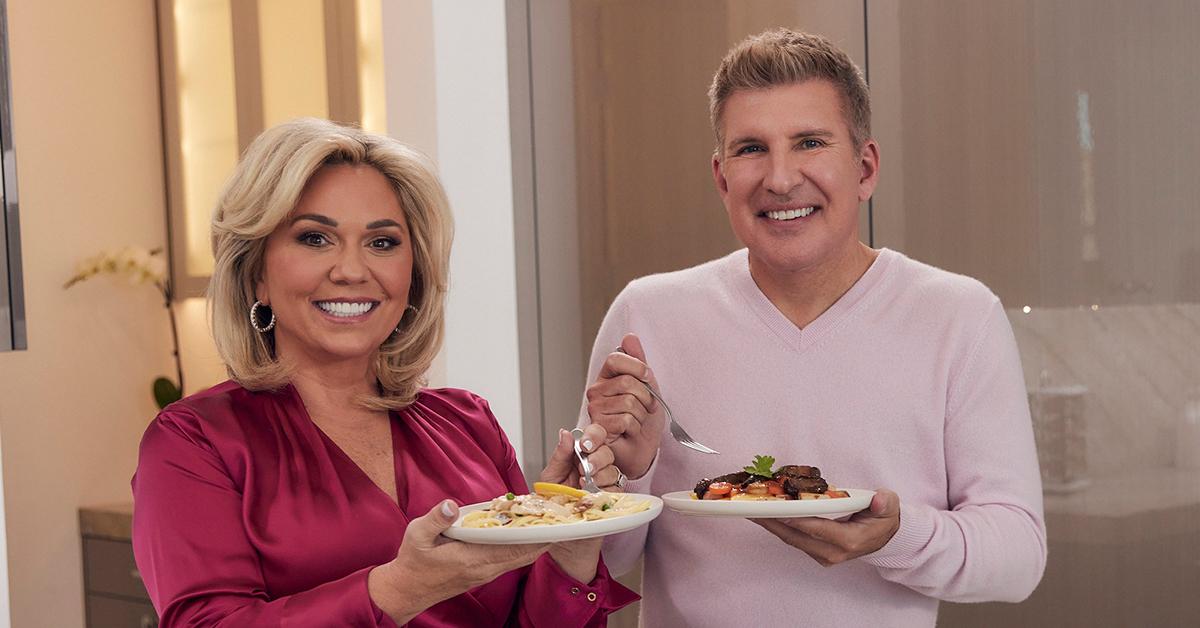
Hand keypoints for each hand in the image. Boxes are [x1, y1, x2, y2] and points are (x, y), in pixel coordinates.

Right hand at [369, 500, 549, 623]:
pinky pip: (511, 561)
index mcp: (472, 559)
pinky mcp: (483, 573)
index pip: (512, 548)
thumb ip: (435, 519)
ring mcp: (486, 573)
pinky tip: (528, 536)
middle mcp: (484, 569)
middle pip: (523, 554)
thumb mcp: (416, 535)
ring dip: (535, 543)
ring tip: (551, 524)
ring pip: (520, 558)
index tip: (553, 524)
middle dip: (543, 538)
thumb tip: (450, 505)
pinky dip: (523, 549)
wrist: (407, 590)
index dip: (534, 536)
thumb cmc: (413, 562)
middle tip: (561, 519)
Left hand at [539, 426, 622, 490]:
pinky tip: (592, 493)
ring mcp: (604, 479)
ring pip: (613, 471)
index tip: (584, 445)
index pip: (596, 435)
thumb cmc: (553, 494)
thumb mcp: (552, 473)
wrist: (556, 516)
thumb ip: (561, 453)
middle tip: (585, 469)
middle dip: (597, 460)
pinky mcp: (611, 494)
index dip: (593, 437)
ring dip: (600, 477)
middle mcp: (595, 463)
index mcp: (582, 452)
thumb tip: (565, 433)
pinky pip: (616, 489)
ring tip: (584, 484)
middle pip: (607, 453)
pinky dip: (605, 491)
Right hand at [585, 333, 663, 478]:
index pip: (616, 358)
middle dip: (646, 397)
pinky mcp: (598, 427)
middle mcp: (597, 391)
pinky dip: (636, 428)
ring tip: (637, 422)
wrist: (642, 448)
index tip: (648, 377)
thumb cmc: (643, 419)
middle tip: (645, 408)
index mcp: (607, 377)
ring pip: (629, 402)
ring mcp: (595, 409)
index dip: (637, 367)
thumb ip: (638, 362)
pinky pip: (625, 420)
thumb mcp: (647, 386)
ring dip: (642, 415)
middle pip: (628, 382)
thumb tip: (630, 337)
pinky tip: (631, 432)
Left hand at [749, 489, 900, 566]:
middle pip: (796, 536)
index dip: (797, 519)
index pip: (818, 529)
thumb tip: (879, 500)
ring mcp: (823, 555)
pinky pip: (793, 539)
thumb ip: (885, 503)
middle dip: (773, 522)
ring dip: (771, 524)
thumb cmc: (883, 518)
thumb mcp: (890, 506)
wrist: (885, 537)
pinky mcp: (816, 552)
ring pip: (791, 539)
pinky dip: (778, 526)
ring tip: (751, 509)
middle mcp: (832, 552)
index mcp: (849, 540)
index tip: (778, 510)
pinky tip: (765, 514)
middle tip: (752, 507)